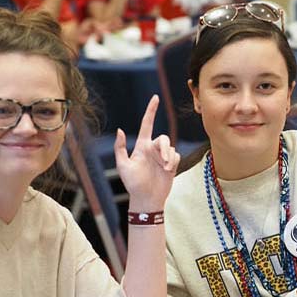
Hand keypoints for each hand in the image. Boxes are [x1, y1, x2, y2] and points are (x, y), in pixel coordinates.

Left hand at [115, 95, 179, 211]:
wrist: (147, 198)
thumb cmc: (133, 183)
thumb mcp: (122, 165)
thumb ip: (120, 148)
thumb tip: (119, 130)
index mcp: (141, 146)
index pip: (147, 124)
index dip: (151, 111)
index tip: (155, 98)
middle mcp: (153, 149)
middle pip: (163, 138)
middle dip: (164, 148)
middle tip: (163, 162)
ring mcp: (163, 156)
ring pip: (170, 147)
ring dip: (168, 157)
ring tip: (165, 168)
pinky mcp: (172, 163)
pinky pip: (176, 155)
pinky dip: (173, 161)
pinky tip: (168, 170)